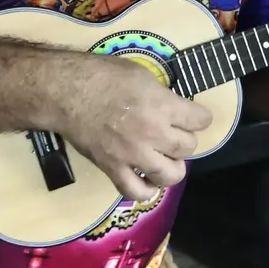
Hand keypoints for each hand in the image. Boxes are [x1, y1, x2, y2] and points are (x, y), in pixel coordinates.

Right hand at [59, 56, 213, 202]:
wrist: (67, 92)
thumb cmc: (103, 75)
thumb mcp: (142, 75)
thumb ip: (162, 95)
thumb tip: (173, 108)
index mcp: (162, 106)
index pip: (201, 120)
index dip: (201, 117)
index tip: (196, 117)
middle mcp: (152, 133)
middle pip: (188, 147)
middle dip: (186, 140)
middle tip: (175, 134)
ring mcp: (133, 155)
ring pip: (170, 175)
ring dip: (173, 167)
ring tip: (166, 159)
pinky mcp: (113, 169)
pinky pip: (135, 192)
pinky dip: (145, 190)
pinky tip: (147, 180)